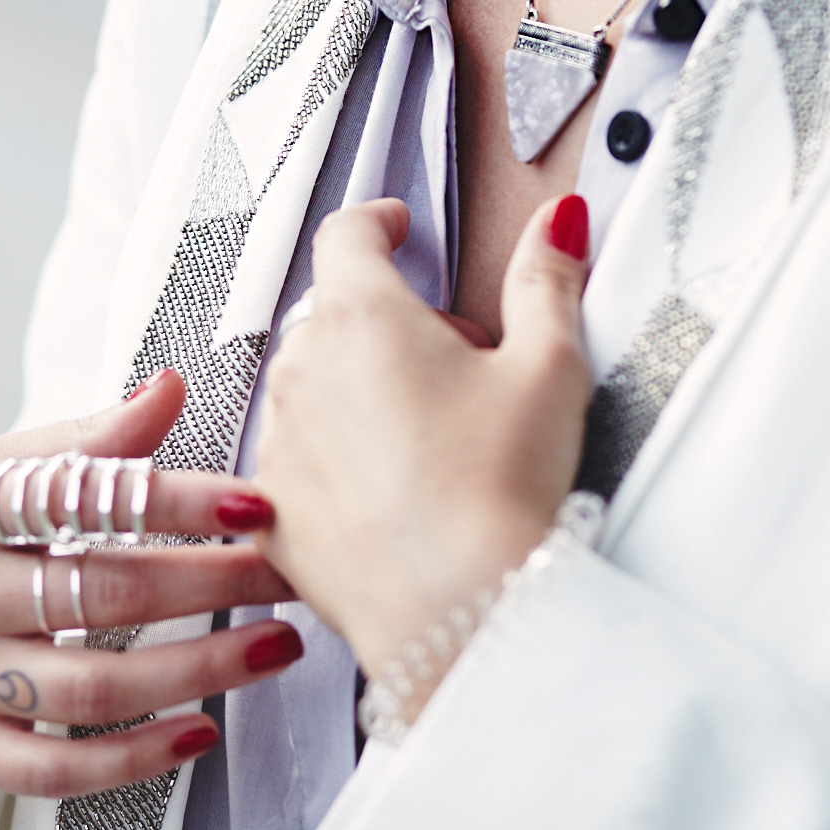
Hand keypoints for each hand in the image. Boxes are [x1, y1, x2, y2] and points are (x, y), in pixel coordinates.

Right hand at [0, 370, 300, 799]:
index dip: (173, 499)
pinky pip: (54, 765)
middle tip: (289, 572)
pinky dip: (135, 756)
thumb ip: (80, 443)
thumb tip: (168, 387)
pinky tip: (198, 731)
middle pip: (99, 591)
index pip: (76, 495)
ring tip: (273, 646)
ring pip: (90, 686)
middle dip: (214, 582)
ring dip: (199, 670)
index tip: (253, 502)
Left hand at [252, 195, 592, 687]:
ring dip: (356, 392)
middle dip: (390, 324)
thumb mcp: (547, 368)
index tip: (395, 226)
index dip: (378, 221)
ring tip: (431, 438)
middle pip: (336, 314)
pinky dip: (335, 462)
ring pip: (312, 388)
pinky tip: (393, 491)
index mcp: (363, 318)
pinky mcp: (273, 511)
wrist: (458, 609)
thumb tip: (557, 225)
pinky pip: (296, 462)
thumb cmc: (497, 492)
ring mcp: (279, 443)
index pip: (348, 234)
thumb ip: (546, 280)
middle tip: (455, 365)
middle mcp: (304, 372)